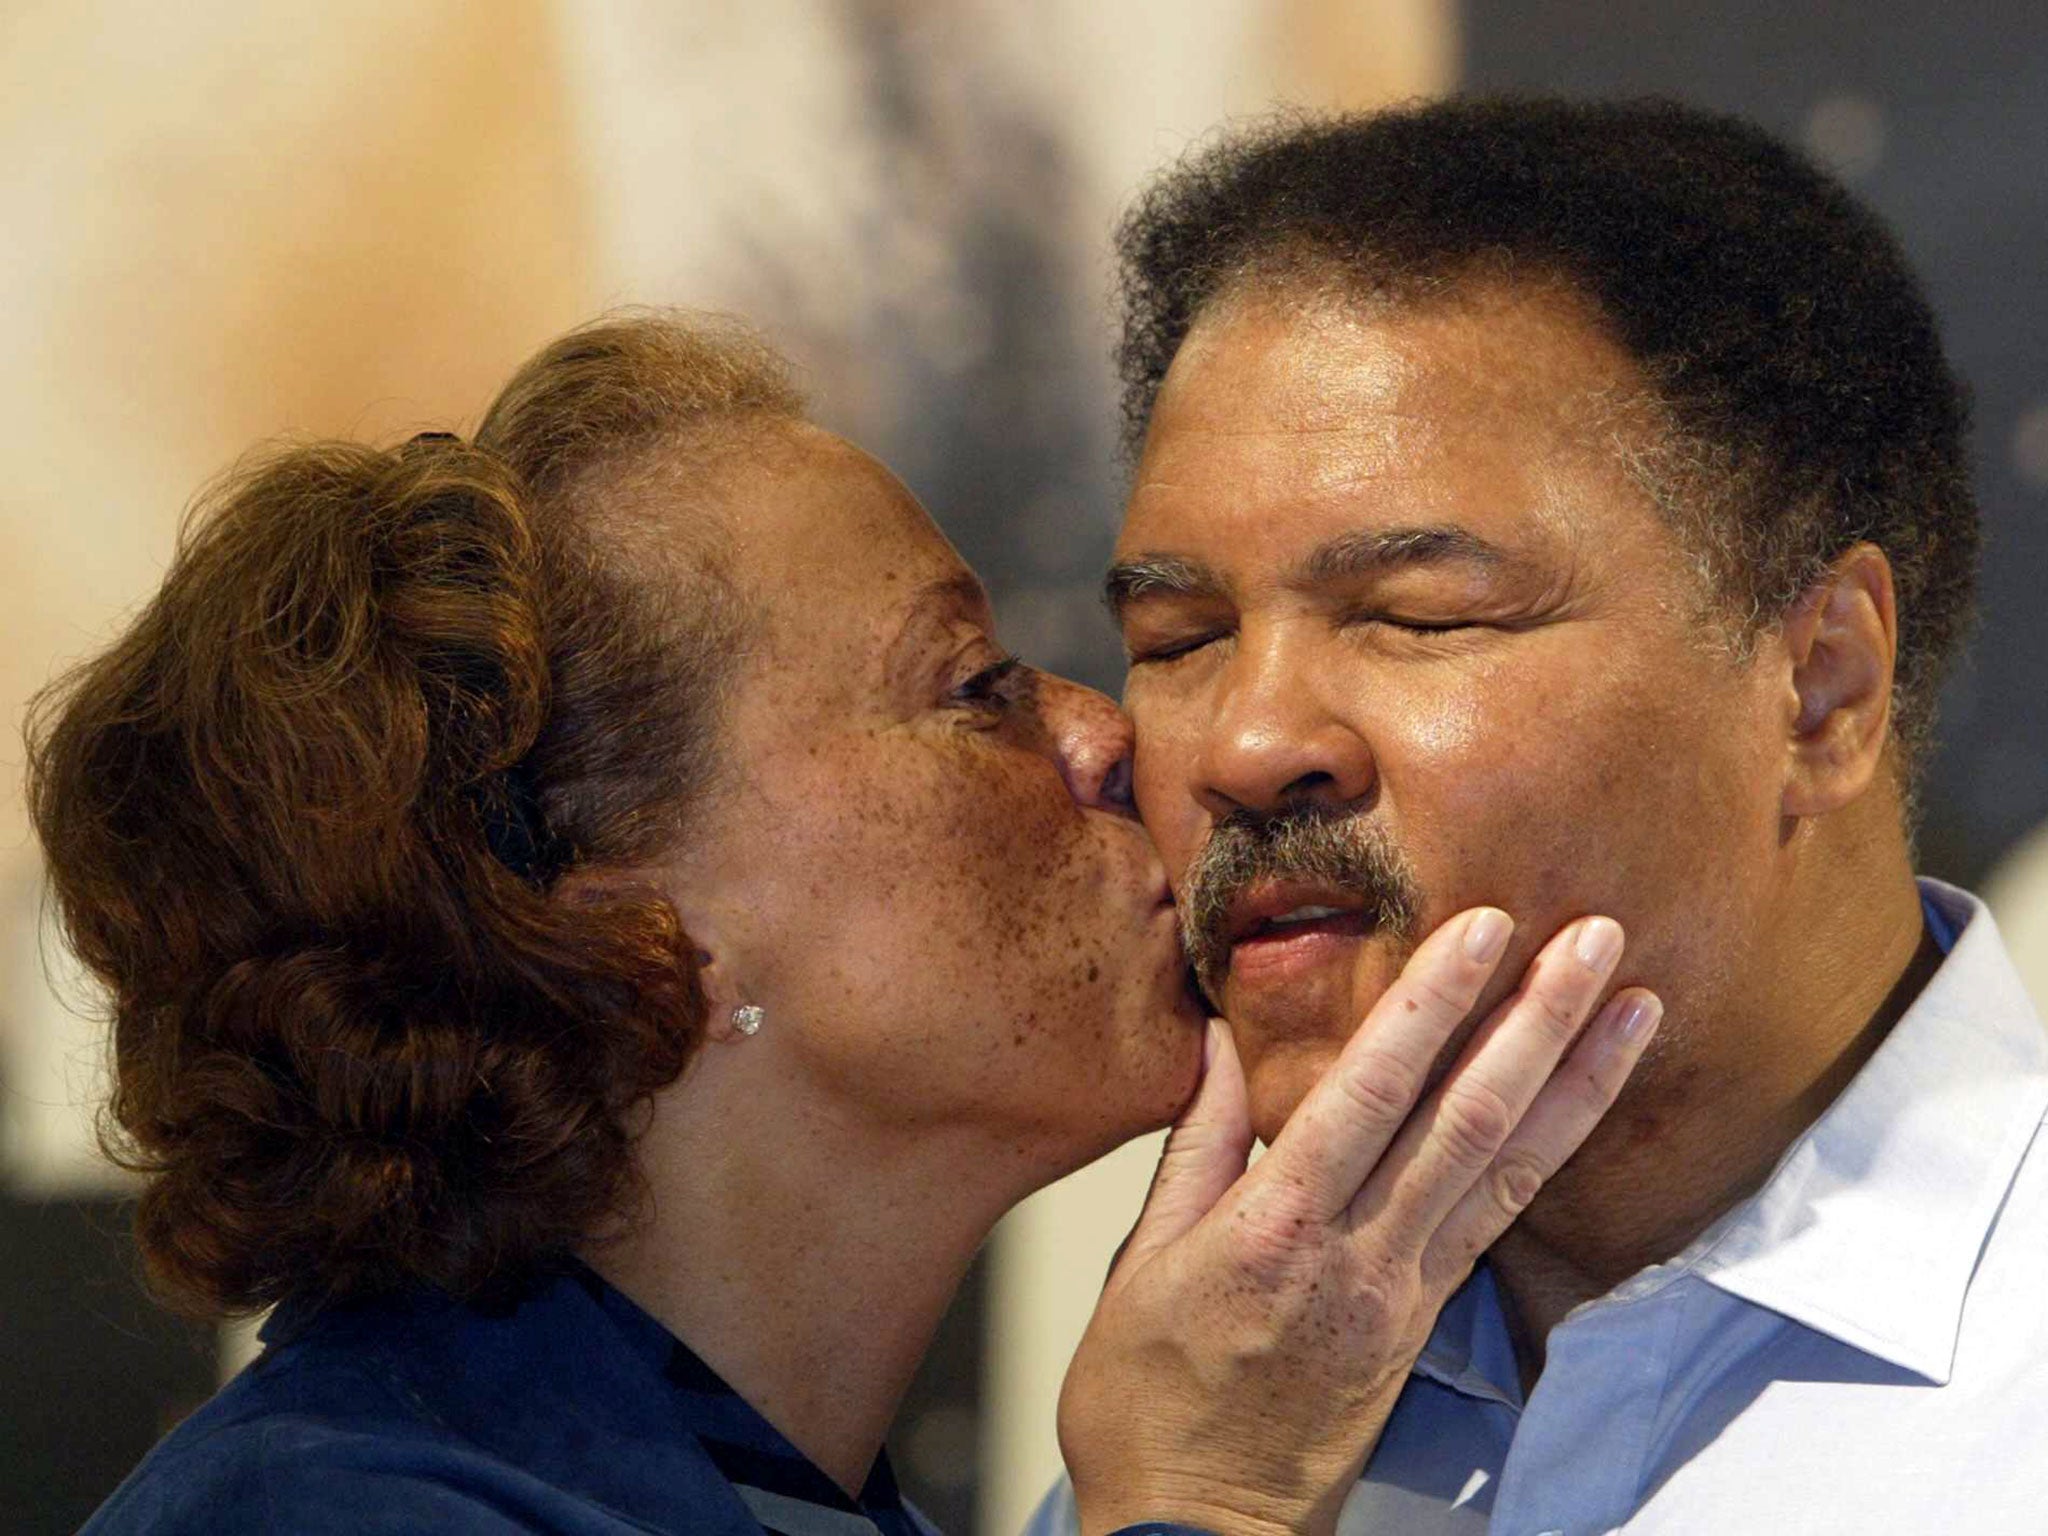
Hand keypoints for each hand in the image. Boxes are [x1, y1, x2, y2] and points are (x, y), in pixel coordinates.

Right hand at [1059, 908, 1659, 1535]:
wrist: (1198, 1533)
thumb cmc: (1145, 1402)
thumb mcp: (1141, 1264)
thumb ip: (1197, 1145)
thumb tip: (1220, 1044)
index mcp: (1277, 1231)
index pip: (1370, 1092)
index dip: (1433, 1004)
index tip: (1482, 927)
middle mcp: (1359, 1258)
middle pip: (1467, 1120)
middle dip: (1538, 1020)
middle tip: (1595, 937)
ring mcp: (1404, 1294)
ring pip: (1508, 1169)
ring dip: (1577, 1080)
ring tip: (1635, 1006)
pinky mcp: (1422, 1323)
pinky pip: (1499, 1220)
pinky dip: (1548, 1150)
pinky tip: (1580, 1103)